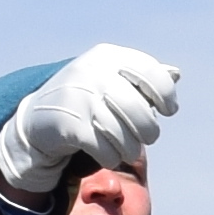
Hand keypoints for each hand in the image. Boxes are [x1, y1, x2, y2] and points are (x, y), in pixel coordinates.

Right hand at [0, 43, 180, 197]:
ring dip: (130, 148)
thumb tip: (175, 74)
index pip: (150, 72)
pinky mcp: (69, 124)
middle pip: (140, 109)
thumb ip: (142, 78)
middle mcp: (92, 72)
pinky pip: (105, 149)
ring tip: (127, 149)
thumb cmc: (86, 99)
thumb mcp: (112, 80)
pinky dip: (112, 157)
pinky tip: (108, 154)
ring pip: (124, 134)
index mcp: (107, 57)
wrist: (38, 119)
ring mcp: (79, 97)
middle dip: (148, 130)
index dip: (165, 94)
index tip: (168, 110)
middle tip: (147, 137)